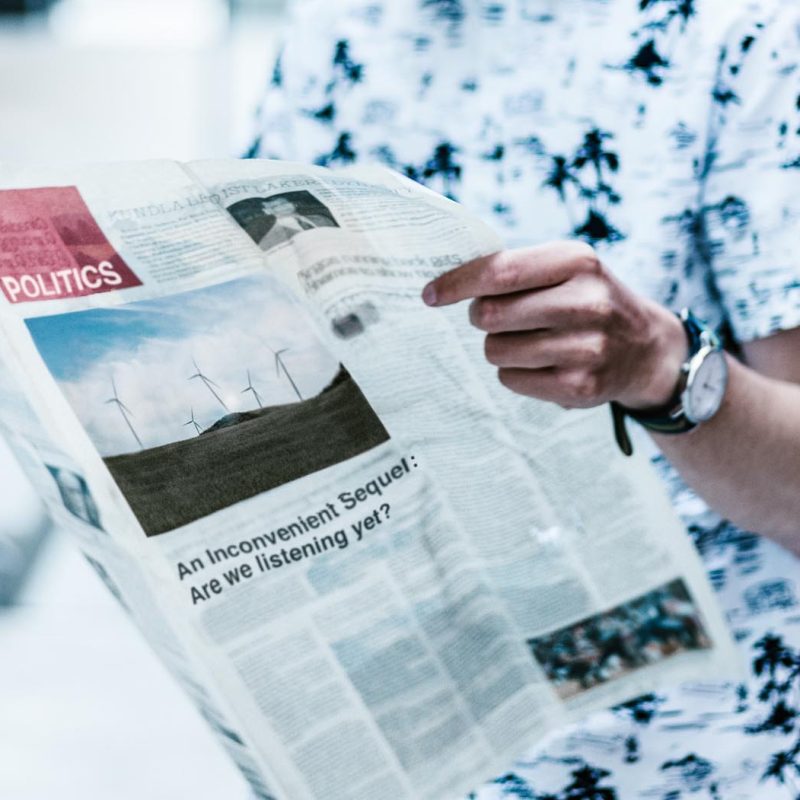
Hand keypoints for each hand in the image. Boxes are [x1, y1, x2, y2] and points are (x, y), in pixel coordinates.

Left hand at [422, 241, 687, 409]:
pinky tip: (541, 363)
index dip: (457, 283)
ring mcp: (586, 348)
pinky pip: (511, 379)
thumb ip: (514, 270)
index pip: (499, 272)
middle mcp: (586, 303)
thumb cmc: (588, 300)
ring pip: (496, 350)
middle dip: (480, 317)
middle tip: (495, 317)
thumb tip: (445, 284)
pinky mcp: (580, 387)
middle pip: (490, 316)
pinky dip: (514, 372)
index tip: (430, 294)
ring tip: (527, 340)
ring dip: (498, 346)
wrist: (646, 348)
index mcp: (578, 262)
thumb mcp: (567, 269)